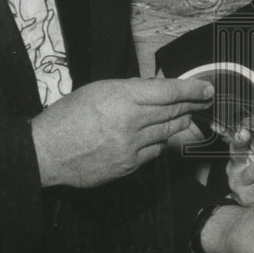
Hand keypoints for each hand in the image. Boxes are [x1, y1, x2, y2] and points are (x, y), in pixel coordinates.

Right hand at [30, 76, 212, 187]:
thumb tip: (156, 87)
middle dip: (191, 105)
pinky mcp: (127, 166)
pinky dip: (160, 142)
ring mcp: (130, 146)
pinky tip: (160, 136)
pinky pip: (154, 152)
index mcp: (122, 98)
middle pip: (172, 112)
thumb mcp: (98, 90)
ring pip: (166, 133)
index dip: (192, 89)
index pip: (168, 92)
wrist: (46, 152)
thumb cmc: (68, 116)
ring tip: (186, 116)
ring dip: (179, 123)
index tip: (207, 88)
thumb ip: (130, 89)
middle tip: (203, 100)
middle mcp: (130, 122)